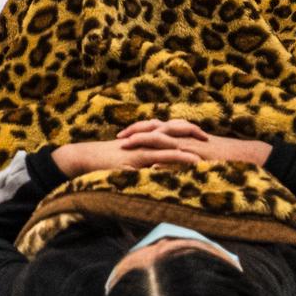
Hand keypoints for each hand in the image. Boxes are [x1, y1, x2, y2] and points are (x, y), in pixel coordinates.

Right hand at [54, 135, 202, 176]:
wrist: (86, 157)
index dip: (185, 129)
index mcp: (145, 135)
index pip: (169, 128)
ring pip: (168, 142)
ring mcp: (141, 147)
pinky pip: (158, 157)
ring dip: (186, 147)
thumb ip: (144, 160)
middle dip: (191, 131)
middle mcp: (145, 138)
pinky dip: (173, 159)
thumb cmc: (107, 160)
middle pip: (172, 129)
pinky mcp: (136, 157)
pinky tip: (184, 164)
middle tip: (208, 138)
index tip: (202, 135)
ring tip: (202, 153)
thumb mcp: (129, 158)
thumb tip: (157, 167)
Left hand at [115, 117, 273, 166]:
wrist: (242, 153)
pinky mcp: (197, 153)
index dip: (137, 130)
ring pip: (162, 137)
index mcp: (180, 133)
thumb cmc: (216, 156)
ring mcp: (189, 143)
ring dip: (144, 140)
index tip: (120, 136)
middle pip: (153, 127)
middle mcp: (182, 134)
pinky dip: (165, 159)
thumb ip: (173, 157)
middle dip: (134, 131)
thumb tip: (152, 164)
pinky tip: (153, 165)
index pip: (154, 127)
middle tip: (118, 139)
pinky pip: (179, 155)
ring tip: (128, 145)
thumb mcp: (191, 154)